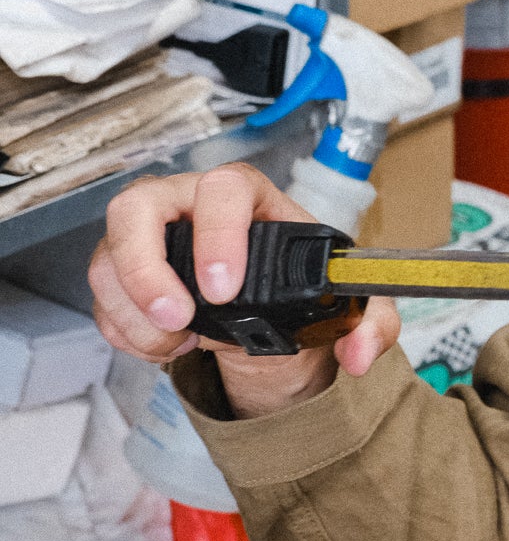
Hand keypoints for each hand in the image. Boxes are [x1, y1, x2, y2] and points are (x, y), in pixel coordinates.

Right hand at [89, 163, 400, 417]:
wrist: (273, 311)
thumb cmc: (303, 286)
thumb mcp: (353, 305)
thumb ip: (372, 324)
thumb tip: (362, 352)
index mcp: (253, 199)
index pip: (225, 189)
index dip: (217, 232)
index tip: (225, 289)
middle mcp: (191, 205)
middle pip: (139, 205)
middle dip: (146, 268)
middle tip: (177, 319)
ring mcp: (150, 236)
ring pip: (110, 255)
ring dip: (134, 311)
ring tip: (179, 340)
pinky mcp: (125, 272)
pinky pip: (103, 297)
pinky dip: (126, 330)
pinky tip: (166, 344)